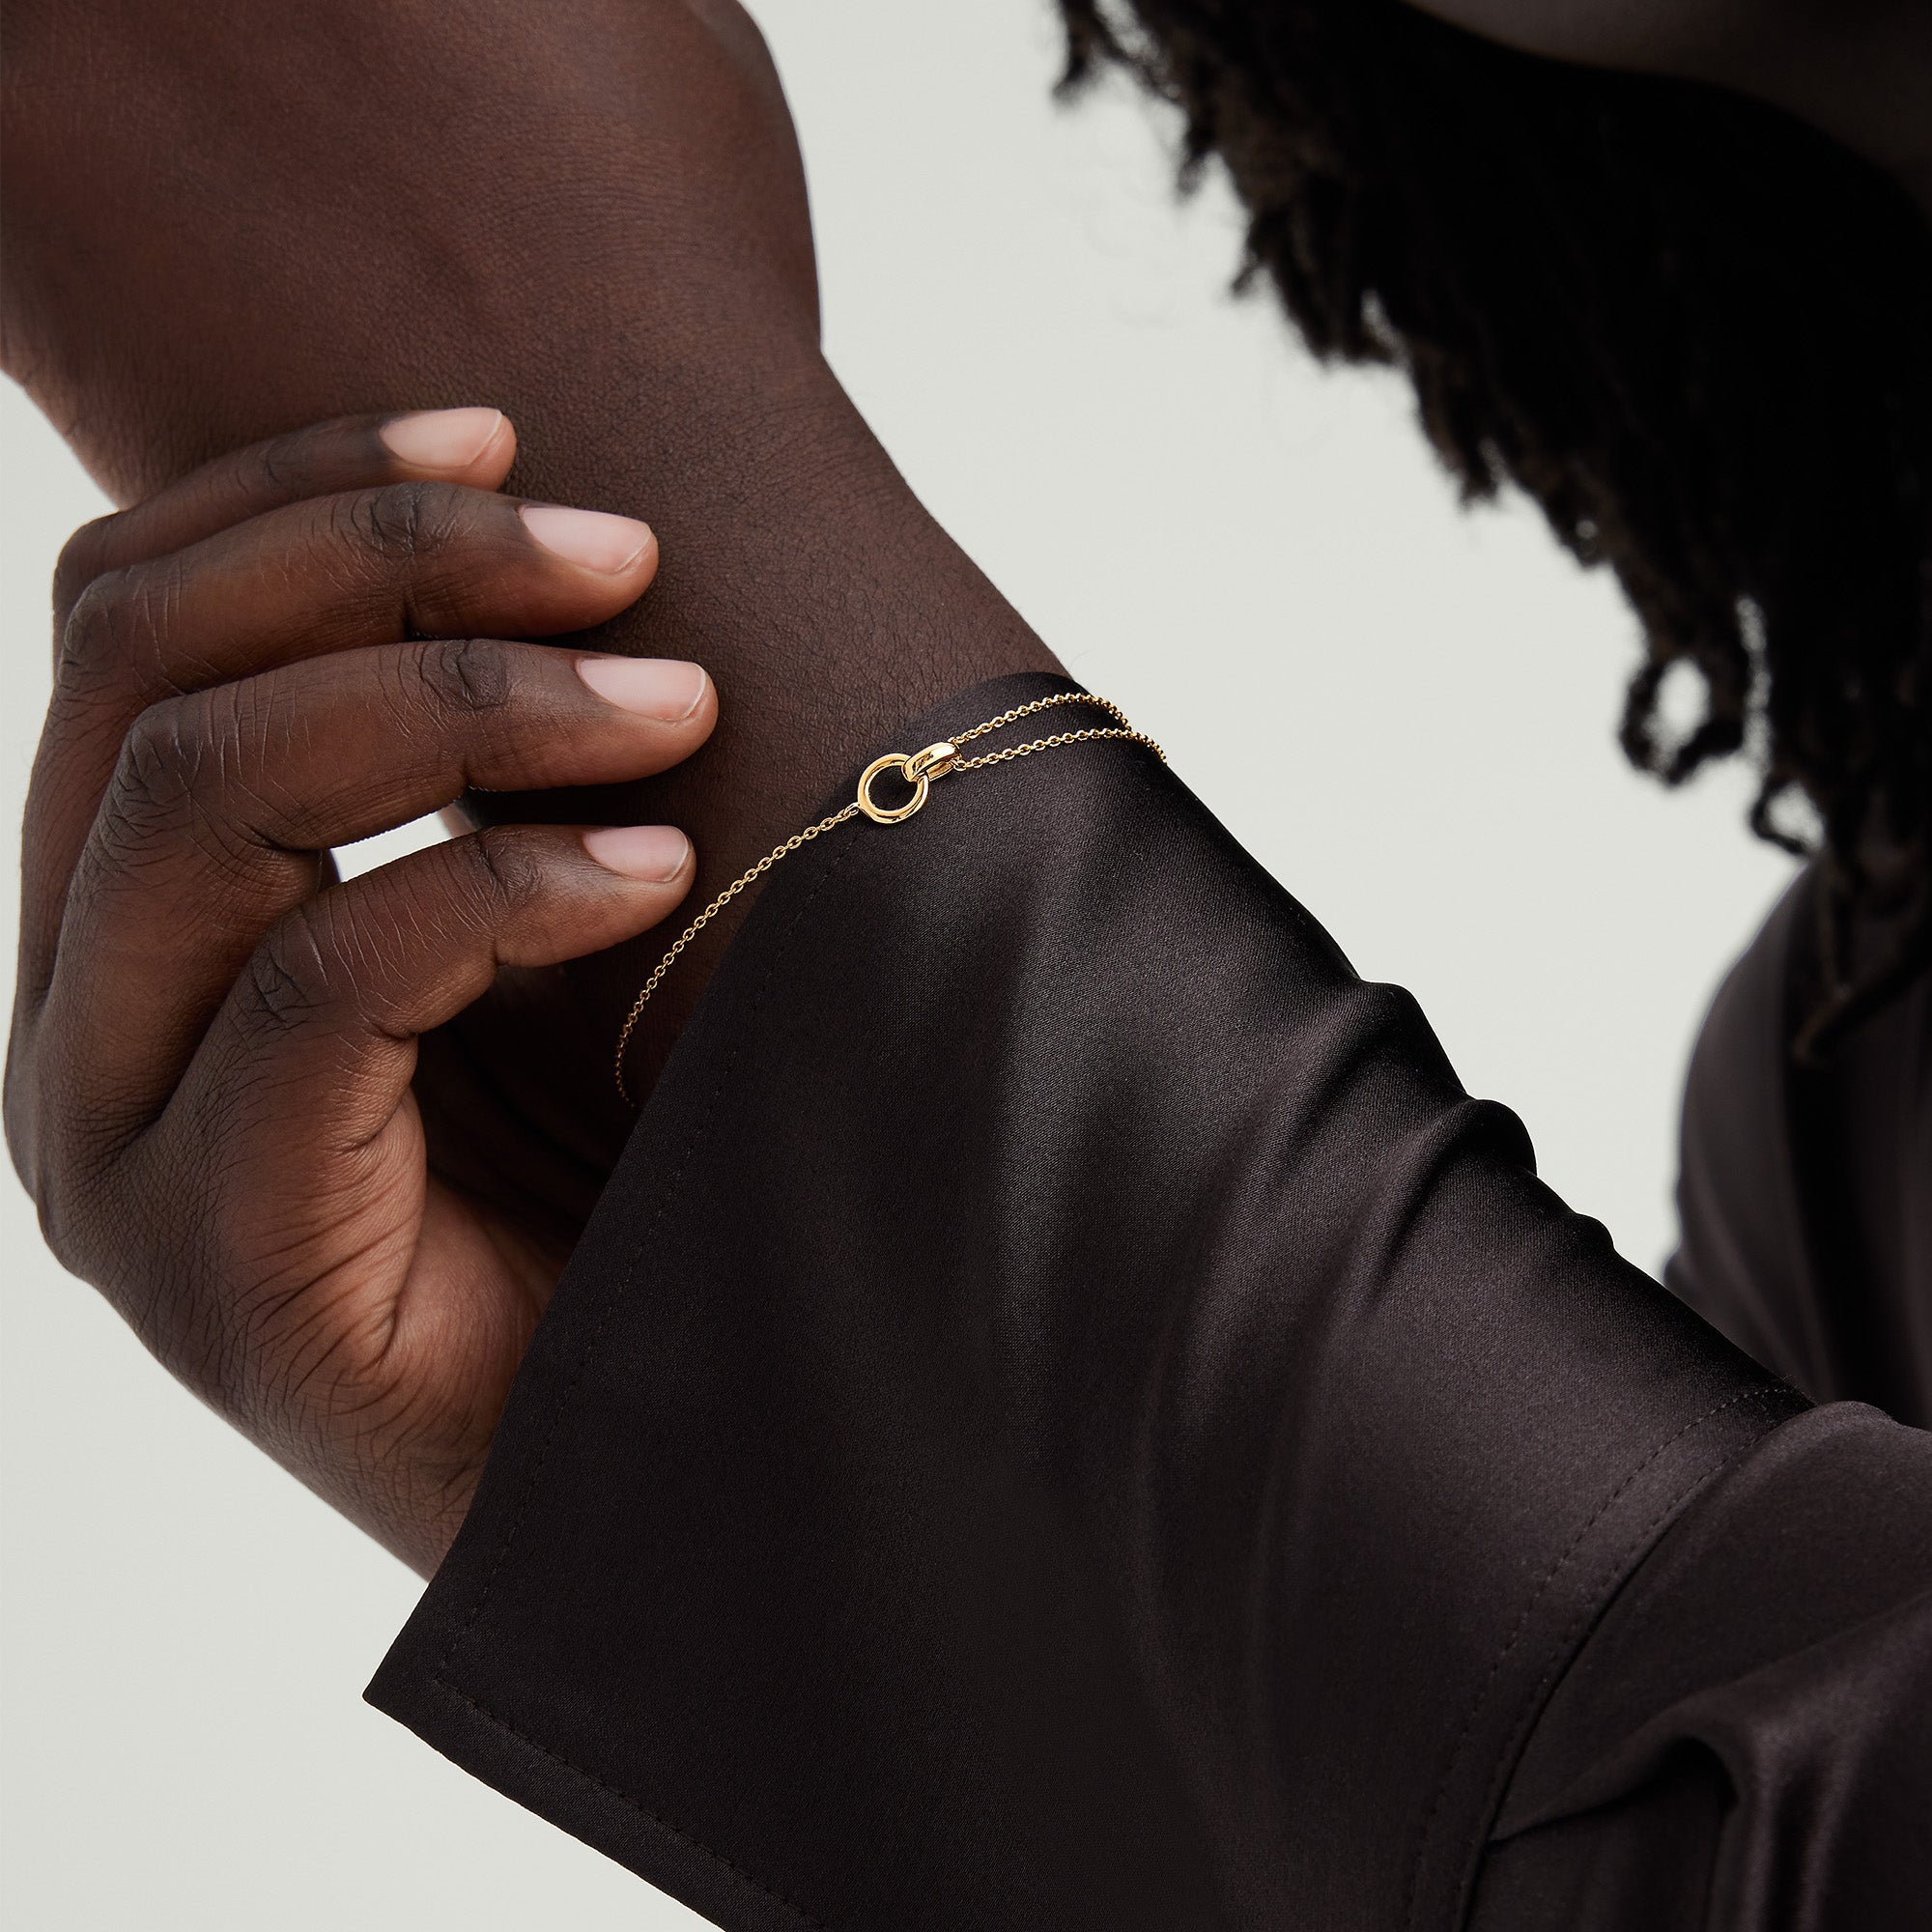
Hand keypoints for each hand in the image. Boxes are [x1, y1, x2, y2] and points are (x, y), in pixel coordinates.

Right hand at [6, 407, 716, 1572]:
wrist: (647, 1460)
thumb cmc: (603, 1178)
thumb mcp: (530, 933)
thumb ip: (472, 773)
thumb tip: (579, 564)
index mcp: (126, 918)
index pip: (123, 622)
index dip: (299, 489)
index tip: (505, 433)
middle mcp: (76, 1016)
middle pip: (145, 679)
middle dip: (393, 565)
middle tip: (623, 558)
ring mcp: (112, 1145)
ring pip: (200, 803)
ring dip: (457, 707)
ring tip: (676, 703)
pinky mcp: (206, 1264)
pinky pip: (315, 991)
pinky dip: (494, 891)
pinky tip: (651, 869)